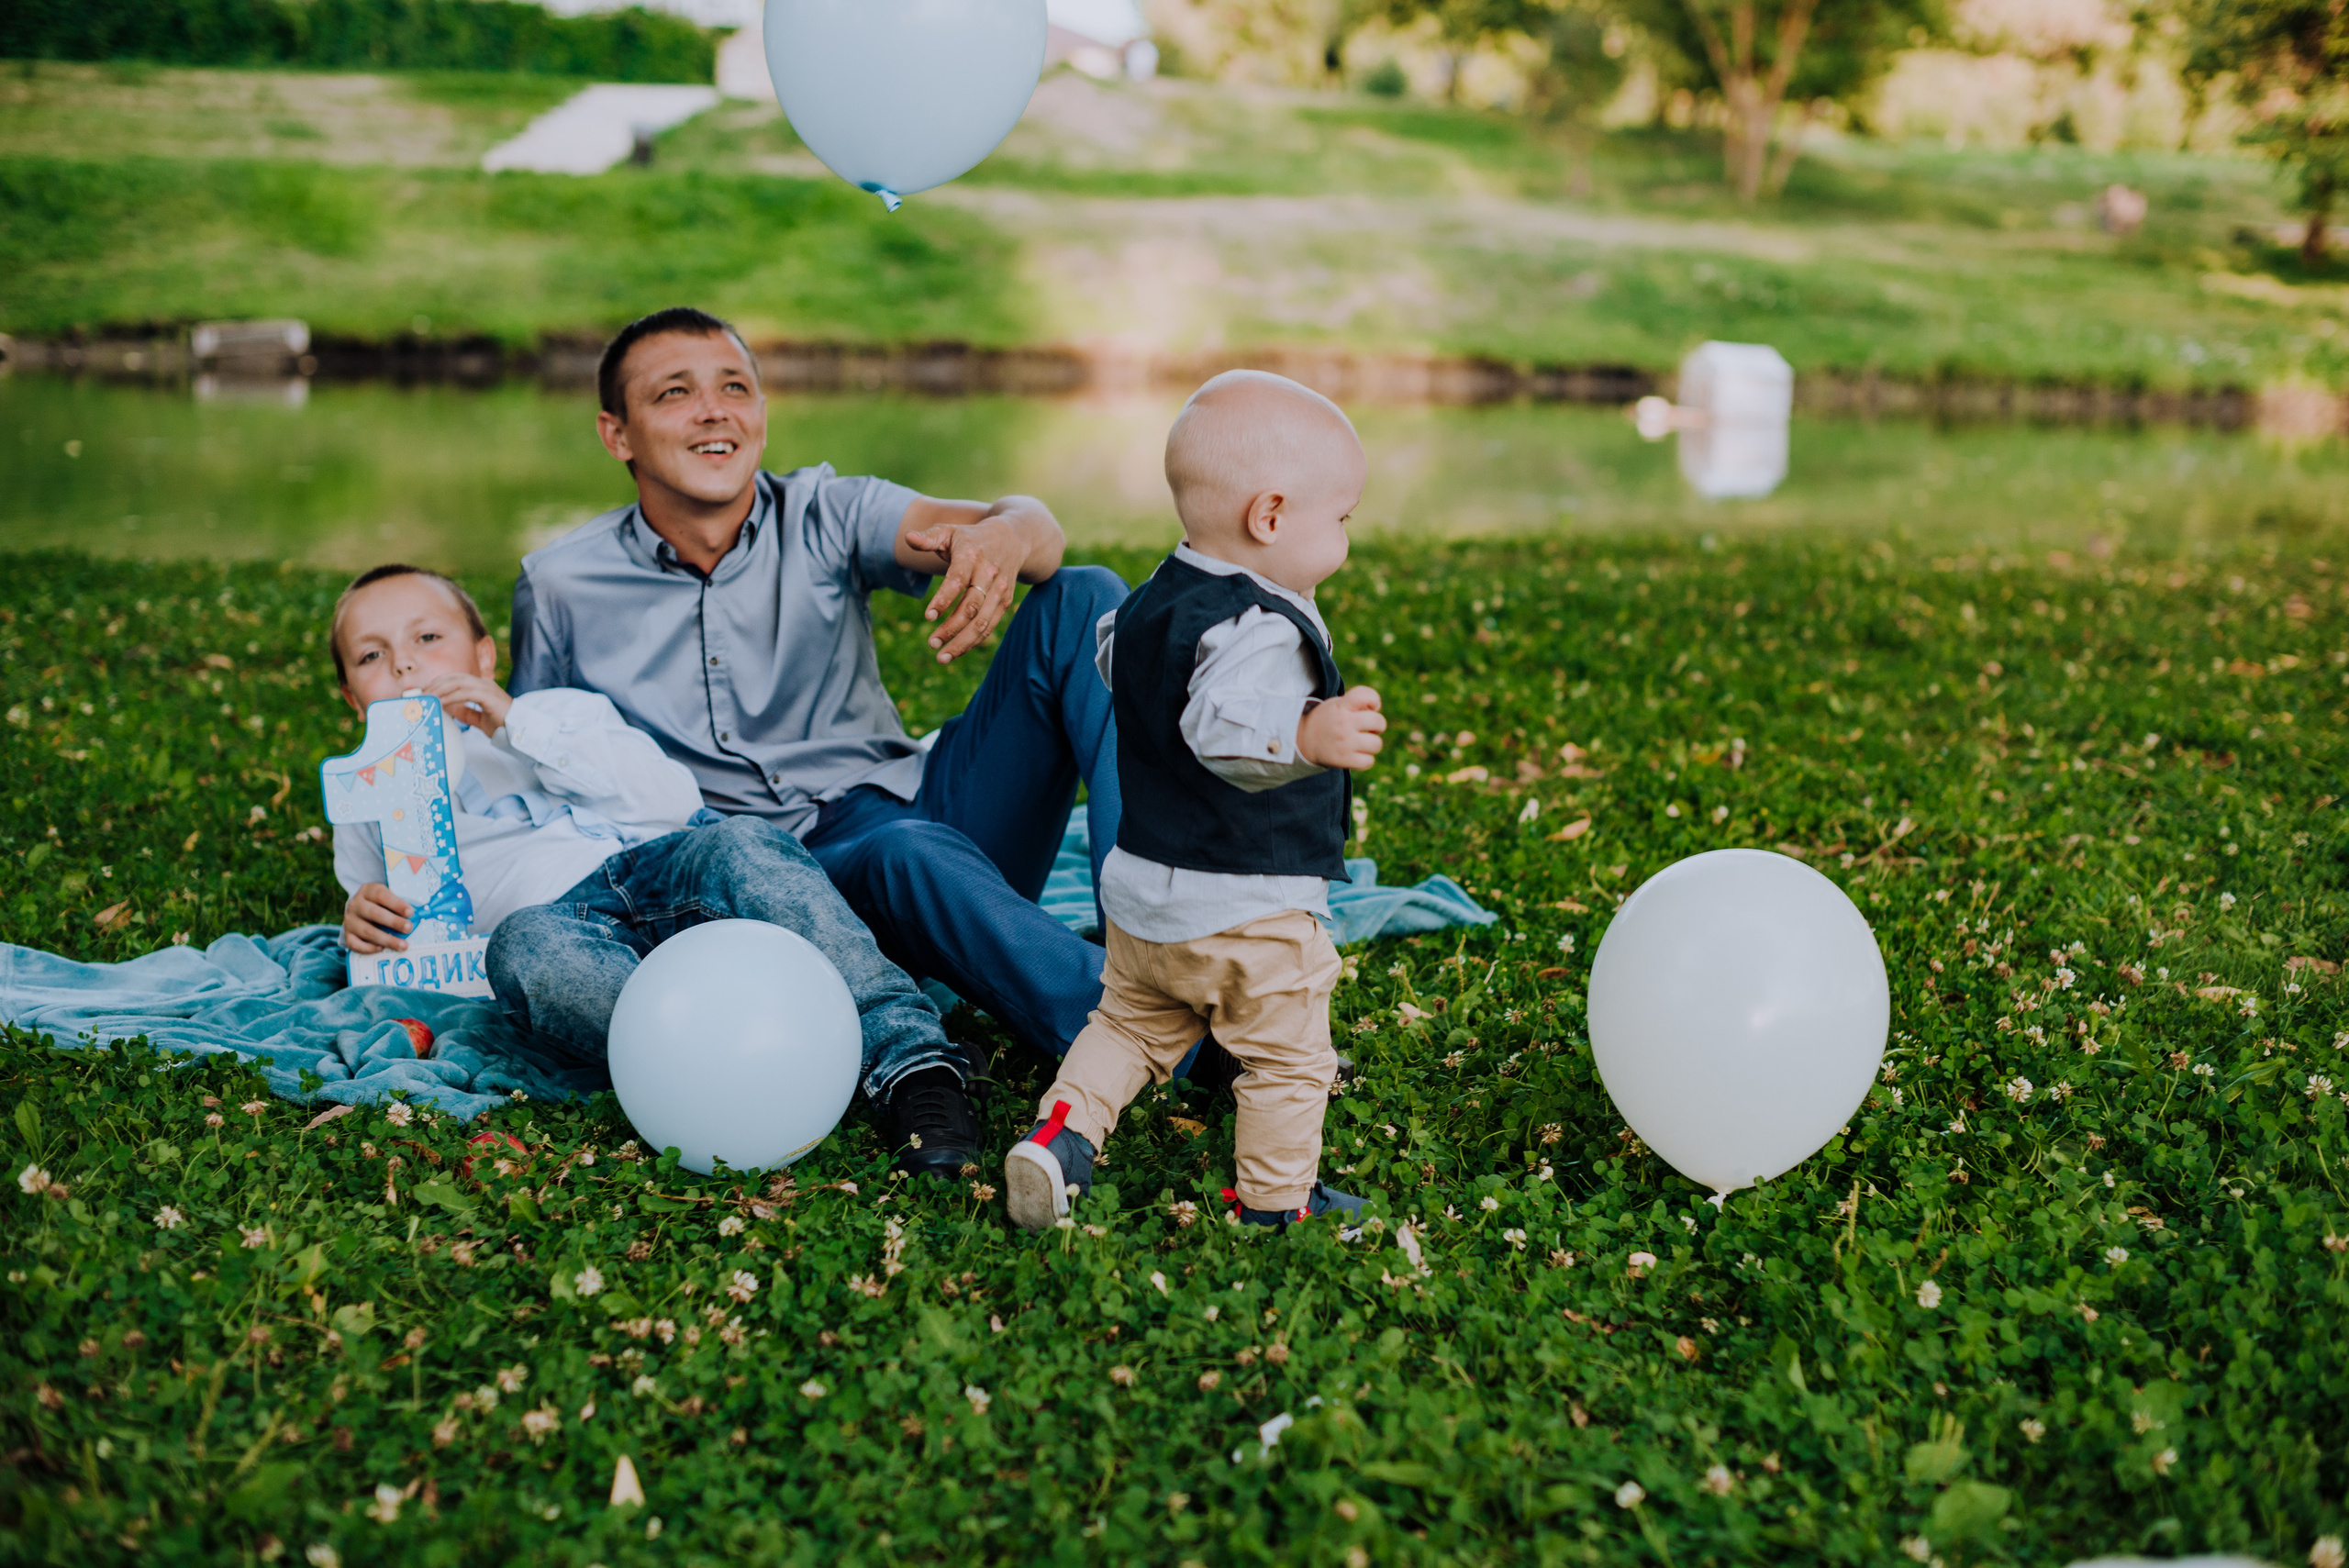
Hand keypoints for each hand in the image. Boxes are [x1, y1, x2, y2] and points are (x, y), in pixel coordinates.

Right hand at [344, 883, 412, 953]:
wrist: (360, 908)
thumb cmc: (382, 903)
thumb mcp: (389, 896)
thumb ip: (401, 902)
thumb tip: (422, 913)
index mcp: (368, 890)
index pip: (381, 895)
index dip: (396, 904)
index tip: (411, 912)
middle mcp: (356, 904)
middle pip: (374, 913)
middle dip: (393, 922)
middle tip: (409, 928)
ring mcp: (350, 920)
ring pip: (366, 931)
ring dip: (386, 939)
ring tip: (403, 945)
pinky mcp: (347, 934)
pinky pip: (355, 944)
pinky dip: (368, 948)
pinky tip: (382, 949)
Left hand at [418, 671, 512, 733]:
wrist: (519, 731)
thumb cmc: (502, 725)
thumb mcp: (479, 719)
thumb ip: (467, 712)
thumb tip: (451, 710)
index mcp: (481, 687)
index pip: (455, 679)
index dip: (438, 684)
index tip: (425, 693)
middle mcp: (483, 684)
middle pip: (453, 677)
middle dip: (435, 684)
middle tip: (421, 695)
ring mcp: (487, 688)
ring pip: (458, 682)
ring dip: (440, 689)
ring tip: (427, 698)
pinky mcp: (489, 696)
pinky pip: (466, 693)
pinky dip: (451, 696)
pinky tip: (441, 702)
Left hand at [904, 515, 1025, 663]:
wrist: (1012, 538)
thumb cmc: (970, 538)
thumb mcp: (949, 532)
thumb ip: (928, 537)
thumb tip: (907, 538)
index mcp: (972, 555)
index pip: (957, 581)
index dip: (943, 600)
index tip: (927, 617)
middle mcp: (989, 574)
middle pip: (971, 607)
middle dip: (951, 629)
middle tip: (931, 644)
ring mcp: (1000, 589)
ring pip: (983, 622)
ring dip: (963, 642)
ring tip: (942, 657)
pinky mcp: (1005, 601)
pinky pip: (990, 626)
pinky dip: (974, 641)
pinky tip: (956, 651)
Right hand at [1297, 686, 1384, 770]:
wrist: (1303, 740)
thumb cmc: (1328, 720)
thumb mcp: (1338, 704)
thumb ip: (1358, 703)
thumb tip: (1376, 710)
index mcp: (1341, 706)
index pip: (1365, 695)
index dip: (1374, 700)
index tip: (1369, 707)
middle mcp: (1343, 723)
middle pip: (1378, 722)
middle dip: (1377, 725)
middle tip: (1368, 728)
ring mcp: (1344, 743)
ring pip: (1376, 744)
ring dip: (1372, 744)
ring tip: (1362, 742)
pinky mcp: (1343, 760)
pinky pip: (1368, 762)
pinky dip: (1366, 759)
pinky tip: (1357, 754)